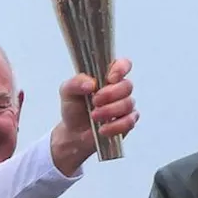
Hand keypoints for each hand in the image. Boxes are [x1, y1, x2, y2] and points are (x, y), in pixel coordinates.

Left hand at [50, 58, 138, 175]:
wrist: (73, 133)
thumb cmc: (73, 108)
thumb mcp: (67, 92)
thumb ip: (76, 82)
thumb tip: (91, 83)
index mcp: (106, 76)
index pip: (123, 64)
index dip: (121, 68)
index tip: (110, 78)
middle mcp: (118, 89)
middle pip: (127, 85)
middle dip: (110, 94)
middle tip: (95, 101)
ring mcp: (125, 105)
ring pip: (128, 103)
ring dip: (110, 111)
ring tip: (94, 116)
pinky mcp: (127, 121)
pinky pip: (130, 121)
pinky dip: (115, 126)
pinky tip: (103, 129)